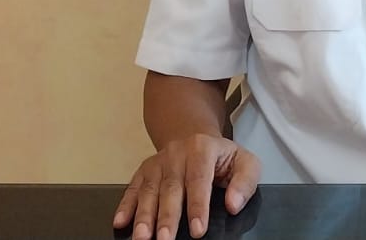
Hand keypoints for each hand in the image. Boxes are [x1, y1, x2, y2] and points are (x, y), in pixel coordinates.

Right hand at [113, 135, 260, 239]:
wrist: (193, 136)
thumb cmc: (221, 157)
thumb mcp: (244, 162)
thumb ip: (245, 182)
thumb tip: (234, 204)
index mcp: (202, 150)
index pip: (199, 181)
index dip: (198, 206)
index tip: (198, 229)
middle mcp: (177, 154)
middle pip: (170, 188)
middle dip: (166, 216)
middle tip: (165, 239)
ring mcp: (158, 163)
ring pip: (149, 190)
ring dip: (143, 215)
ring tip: (141, 236)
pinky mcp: (144, 171)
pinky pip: (132, 188)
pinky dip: (125, 206)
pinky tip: (120, 222)